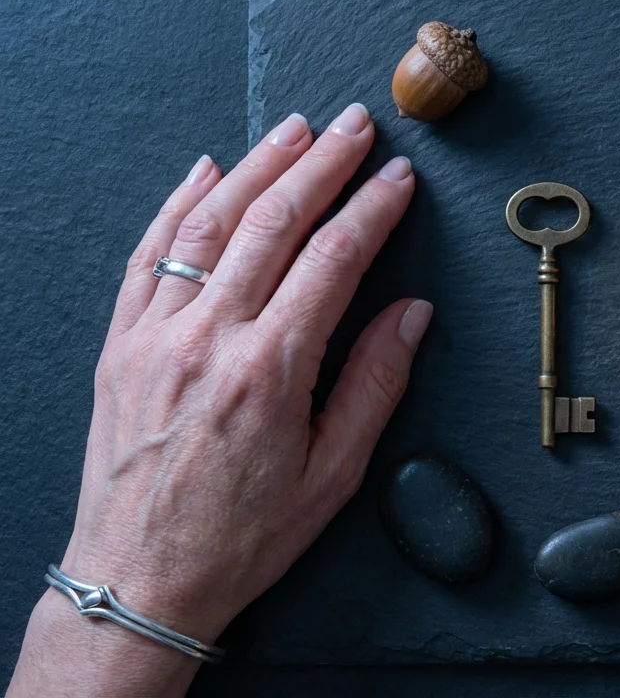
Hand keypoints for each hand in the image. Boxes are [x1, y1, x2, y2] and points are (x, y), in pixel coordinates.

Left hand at [9, 104, 427, 696]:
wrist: (140, 580)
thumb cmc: (243, 537)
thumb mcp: (333, 474)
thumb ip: (375, 383)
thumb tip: (412, 312)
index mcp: (271, 371)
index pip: (333, 260)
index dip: (372, 209)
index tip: (398, 177)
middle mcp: (209, 339)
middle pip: (274, 224)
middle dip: (321, 165)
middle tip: (354, 126)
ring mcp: (156, 336)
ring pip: (209, 224)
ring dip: (256, 167)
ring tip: (293, 130)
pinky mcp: (120, 345)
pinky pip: (148, 256)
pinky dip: (177, 204)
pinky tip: (205, 171)